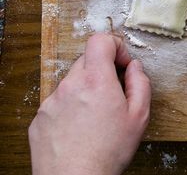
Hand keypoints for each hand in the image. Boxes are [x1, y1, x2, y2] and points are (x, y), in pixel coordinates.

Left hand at [29, 33, 150, 174]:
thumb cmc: (108, 152)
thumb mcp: (139, 116)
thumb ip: (140, 83)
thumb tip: (134, 67)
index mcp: (96, 80)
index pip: (100, 41)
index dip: (115, 46)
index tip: (122, 64)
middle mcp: (70, 85)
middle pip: (86, 60)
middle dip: (102, 71)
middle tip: (113, 95)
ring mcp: (51, 101)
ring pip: (72, 83)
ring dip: (85, 91)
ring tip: (95, 119)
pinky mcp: (39, 118)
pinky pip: (58, 102)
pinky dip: (70, 109)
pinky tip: (79, 130)